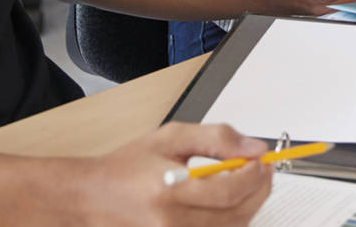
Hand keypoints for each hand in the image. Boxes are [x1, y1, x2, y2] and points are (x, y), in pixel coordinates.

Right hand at [74, 122, 270, 225]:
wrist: (93, 196)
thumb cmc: (127, 166)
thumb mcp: (171, 138)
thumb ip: (216, 138)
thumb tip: (254, 148)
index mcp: (170, 191)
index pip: (228, 191)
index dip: (254, 175)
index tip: (261, 160)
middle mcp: (171, 223)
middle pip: (235, 216)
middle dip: (258, 191)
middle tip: (262, 170)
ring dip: (248, 206)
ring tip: (246, 183)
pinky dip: (230, 221)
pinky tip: (228, 203)